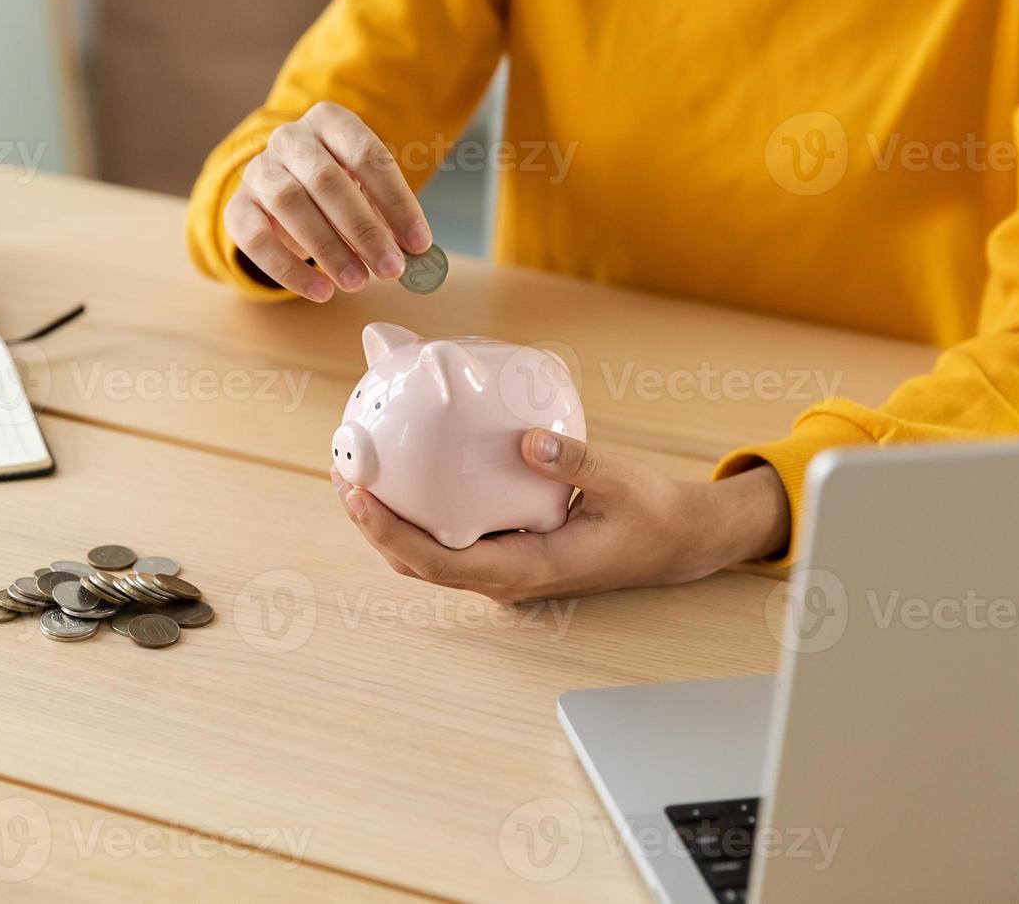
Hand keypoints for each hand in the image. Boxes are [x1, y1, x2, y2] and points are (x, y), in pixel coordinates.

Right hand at [223, 102, 433, 301]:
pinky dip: (289, 270)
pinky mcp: (237, 207)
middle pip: (326, 180)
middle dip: (364, 229)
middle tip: (392, 269)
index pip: (366, 155)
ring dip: (328, 249)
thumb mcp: (366, 189)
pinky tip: (321, 291)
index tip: (419, 243)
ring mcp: (258, 170)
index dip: (396, 201)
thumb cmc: (337, 189)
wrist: (280, 189)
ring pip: (289, 204)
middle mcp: (290, 138)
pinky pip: (256, 239)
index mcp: (330, 121)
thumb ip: (389, 216)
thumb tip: (416, 253)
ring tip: (358, 283)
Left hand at [332, 429, 791, 602]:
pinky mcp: (505, 551)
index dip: (390, 532)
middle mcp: (505, 578)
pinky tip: (404, 474)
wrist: (678, 542)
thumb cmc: (653, 517)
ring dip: (386, 521)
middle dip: (371, 523)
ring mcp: (502, 568)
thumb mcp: (622, 483)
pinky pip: (447, 539)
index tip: (358, 494)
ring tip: (355, 471)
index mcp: (527, 569)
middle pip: (416, 563)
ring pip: (426, 556)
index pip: (439, 563)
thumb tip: (524, 440)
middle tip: (341, 470)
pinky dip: (415, 513)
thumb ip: (575, 462)